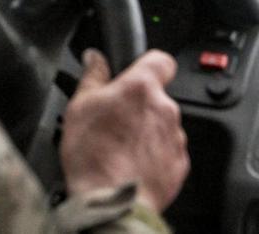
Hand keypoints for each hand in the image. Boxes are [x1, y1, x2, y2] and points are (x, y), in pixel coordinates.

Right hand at [60, 49, 189, 212]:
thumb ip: (92, 76)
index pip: (161, 60)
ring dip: (146, 131)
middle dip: (138, 106)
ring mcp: (175, 138)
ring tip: (119, 147)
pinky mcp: (179, 164)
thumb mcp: (79, 106)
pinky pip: (166, 151)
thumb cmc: (93, 155)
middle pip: (156, 97)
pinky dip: (152, 155)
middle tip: (114, 120)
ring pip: (161, 125)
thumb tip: (95, 59)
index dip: (149, 64)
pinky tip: (130, 163)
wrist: (112, 201)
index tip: (136, 73)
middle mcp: (165, 109)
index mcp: (141, 88)